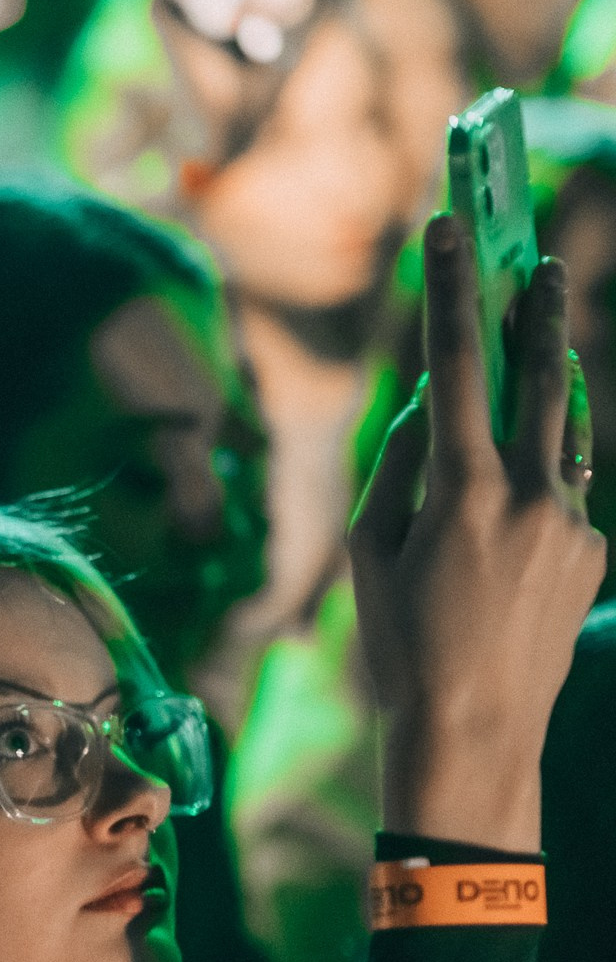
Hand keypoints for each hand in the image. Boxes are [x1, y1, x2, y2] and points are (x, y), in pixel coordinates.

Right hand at [351, 216, 604, 849]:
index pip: (454, 366)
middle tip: (540, 259)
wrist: (476, 730)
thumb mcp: (369, 552)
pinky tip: (511, 495)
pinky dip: (540, 475)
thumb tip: (425, 408)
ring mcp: (572, 524)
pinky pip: (564, 491)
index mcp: (463, 492)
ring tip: (546, 338)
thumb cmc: (400, 644)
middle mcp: (530, 496)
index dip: (451, 292)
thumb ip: (397, 468)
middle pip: (538, 378)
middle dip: (535, 312)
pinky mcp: (592, 553)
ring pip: (564, 431)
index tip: (449, 232)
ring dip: (552, 379)